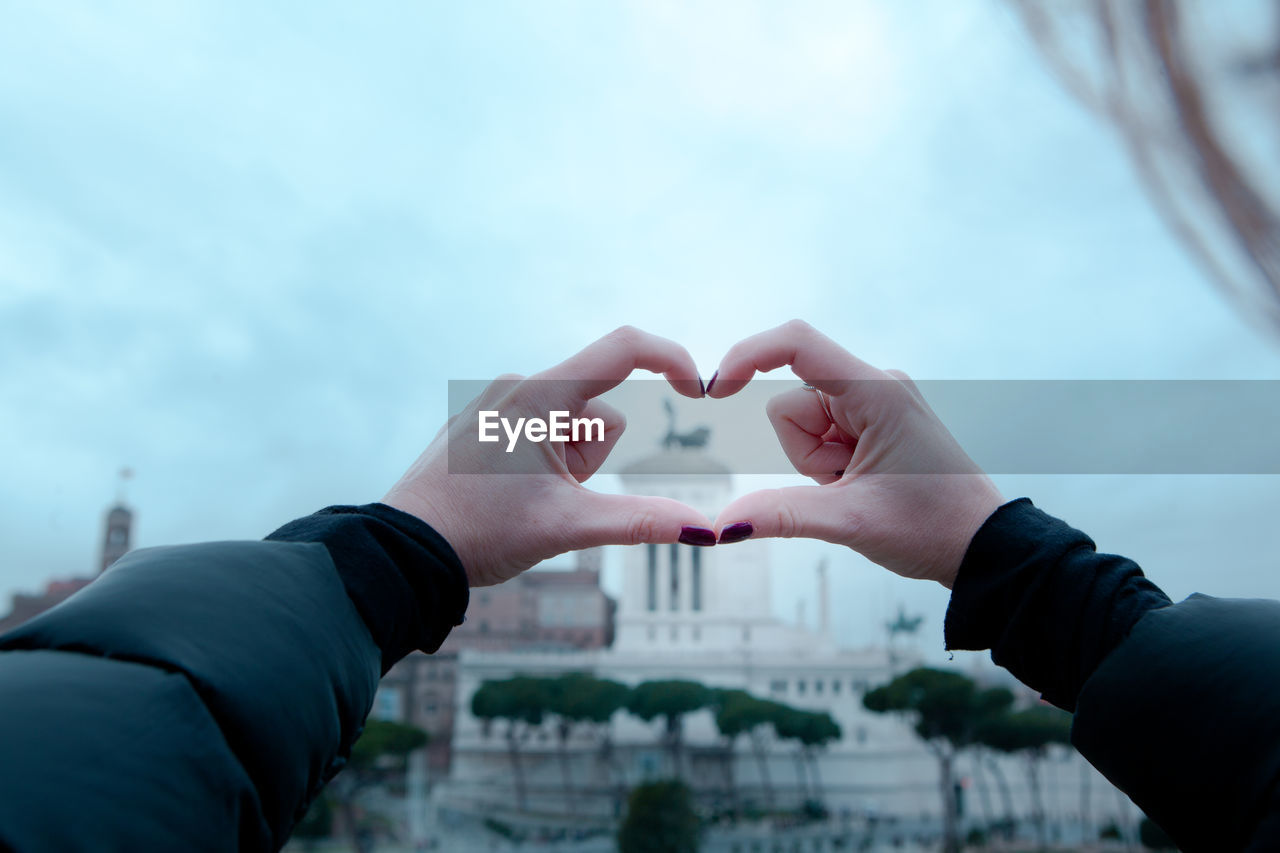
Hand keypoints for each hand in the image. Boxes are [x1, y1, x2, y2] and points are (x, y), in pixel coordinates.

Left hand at [383, 327, 715, 586]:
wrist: (405, 552)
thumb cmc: (478, 534)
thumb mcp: (568, 527)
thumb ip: (642, 522)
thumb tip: (706, 531)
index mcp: (539, 397)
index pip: (623, 350)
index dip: (670, 359)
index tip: (698, 387)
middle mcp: (516, 388)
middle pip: (598, 413)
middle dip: (594, 458)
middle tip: (552, 496)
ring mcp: (496, 404)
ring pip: (570, 429)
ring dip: (569, 466)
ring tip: (524, 500)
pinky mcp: (483, 424)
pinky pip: (539, 435)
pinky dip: (543, 465)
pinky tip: (506, 496)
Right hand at [707, 320, 1002, 587]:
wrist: (981, 546)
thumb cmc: (931, 528)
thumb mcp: (849, 523)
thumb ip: (780, 515)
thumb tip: (720, 526)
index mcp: (877, 392)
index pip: (797, 344)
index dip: (747, 356)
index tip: (714, 391)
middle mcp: (876, 384)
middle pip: (792, 403)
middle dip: (803, 452)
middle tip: (847, 485)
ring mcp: (875, 401)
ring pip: (802, 422)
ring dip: (816, 461)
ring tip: (860, 486)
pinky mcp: (873, 418)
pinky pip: (822, 432)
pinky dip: (829, 462)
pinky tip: (863, 483)